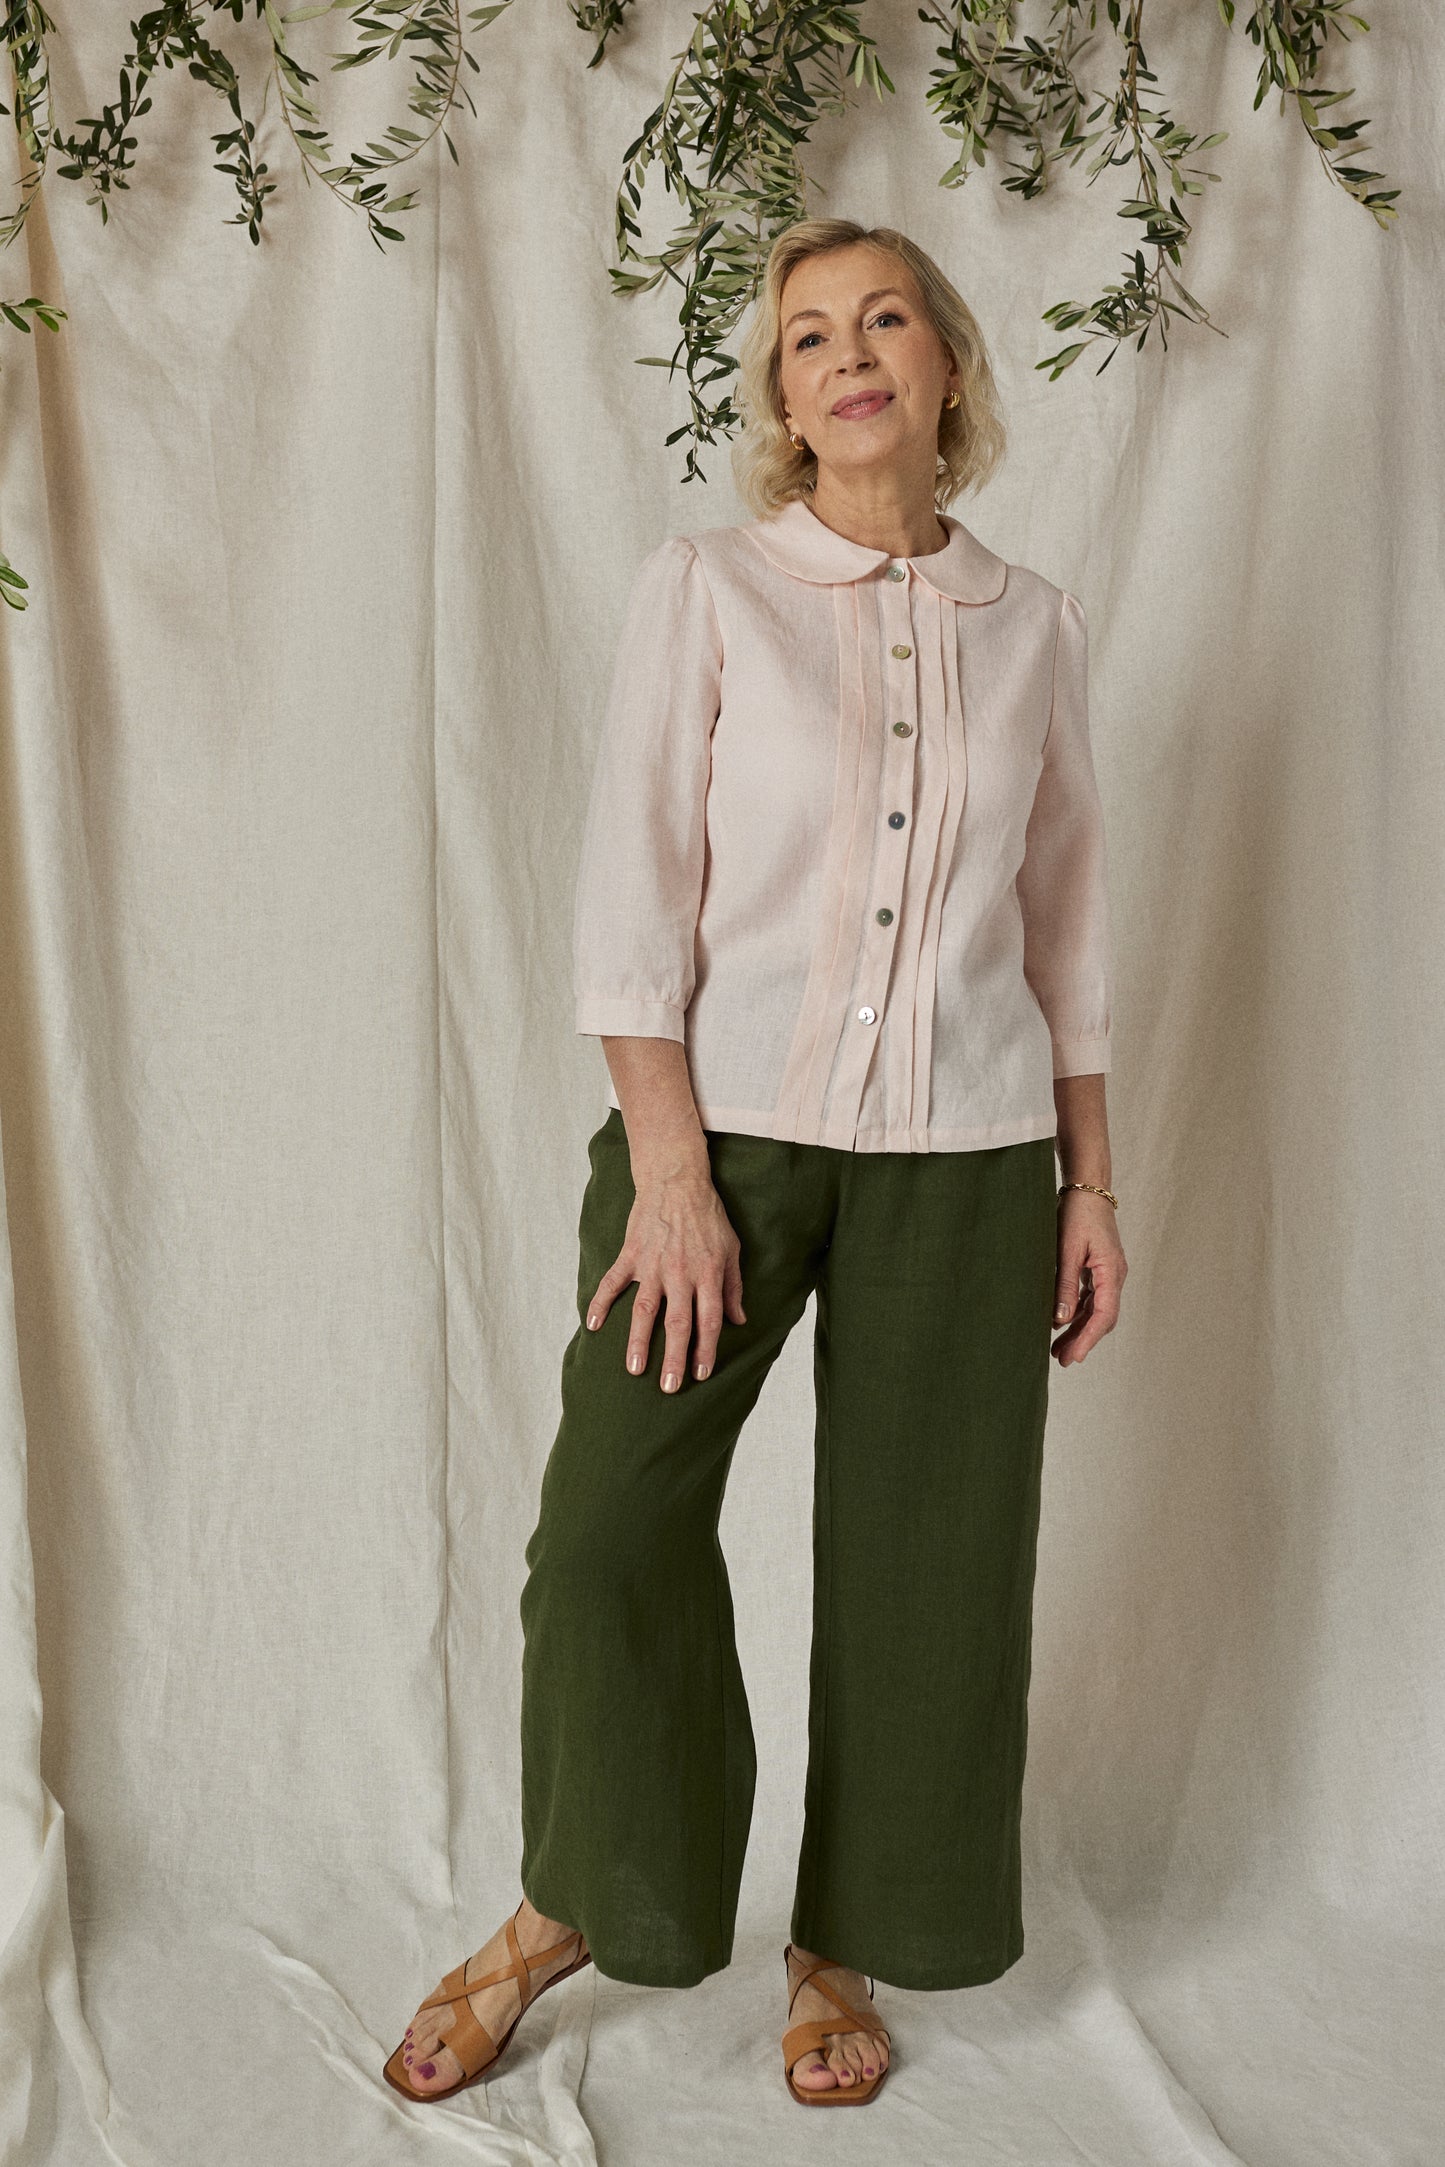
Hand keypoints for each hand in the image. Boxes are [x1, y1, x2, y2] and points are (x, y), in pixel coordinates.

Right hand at [585, 1165, 746, 1389]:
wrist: (677, 1180)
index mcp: (708, 1274)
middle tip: (669, 1387)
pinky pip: (613, 1282)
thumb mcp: (732, 1249)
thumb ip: (733, 1286)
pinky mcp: (631, 1254)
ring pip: (645, 1310)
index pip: (708, 1320)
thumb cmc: (708, 1216)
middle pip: (677, 1323)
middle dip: (674, 1358)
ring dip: (638, 1341)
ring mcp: (653, 1265)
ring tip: (634, 1370)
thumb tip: (738, 1319)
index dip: (705, 1349)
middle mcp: (680, 1273)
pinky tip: (592, 1325)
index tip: (700, 1374)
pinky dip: (601, 1302)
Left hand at [1051, 1189, 1124, 1364]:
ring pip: (1096, 1310)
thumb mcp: (1067, 1250)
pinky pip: (1091, 1298)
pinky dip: (1077, 1312)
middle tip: (1061, 1360)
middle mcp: (1115, 1276)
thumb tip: (1060, 1320)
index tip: (1072, 1357)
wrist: (1086, 1187)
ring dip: (1079, 1329)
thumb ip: (1065, 1285)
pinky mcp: (1098, 1268)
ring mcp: (1108, 1272)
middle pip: (1102, 1317)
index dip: (1087, 1339)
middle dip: (1083, 1340)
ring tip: (1057, 1348)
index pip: (1104, 1315)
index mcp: (1112, 1272)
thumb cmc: (1077, 1214)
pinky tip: (1061, 1322)